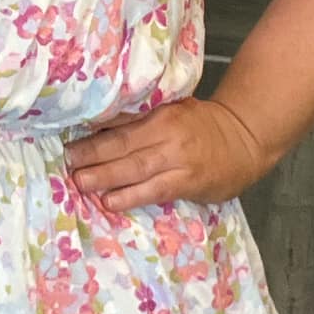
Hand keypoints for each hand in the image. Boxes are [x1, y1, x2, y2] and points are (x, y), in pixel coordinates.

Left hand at [64, 98, 269, 212]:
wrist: (245, 139)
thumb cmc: (203, 126)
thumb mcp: (174, 112)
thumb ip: (143, 120)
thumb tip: (100, 130)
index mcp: (160, 113)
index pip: (120, 123)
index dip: (92, 134)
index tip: (67, 142)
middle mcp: (167, 132)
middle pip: (122, 144)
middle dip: (91, 155)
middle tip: (67, 164)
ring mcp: (178, 157)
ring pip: (134, 167)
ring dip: (104, 176)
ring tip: (80, 183)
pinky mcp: (188, 181)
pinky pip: (154, 189)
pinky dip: (130, 196)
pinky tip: (110, 202)